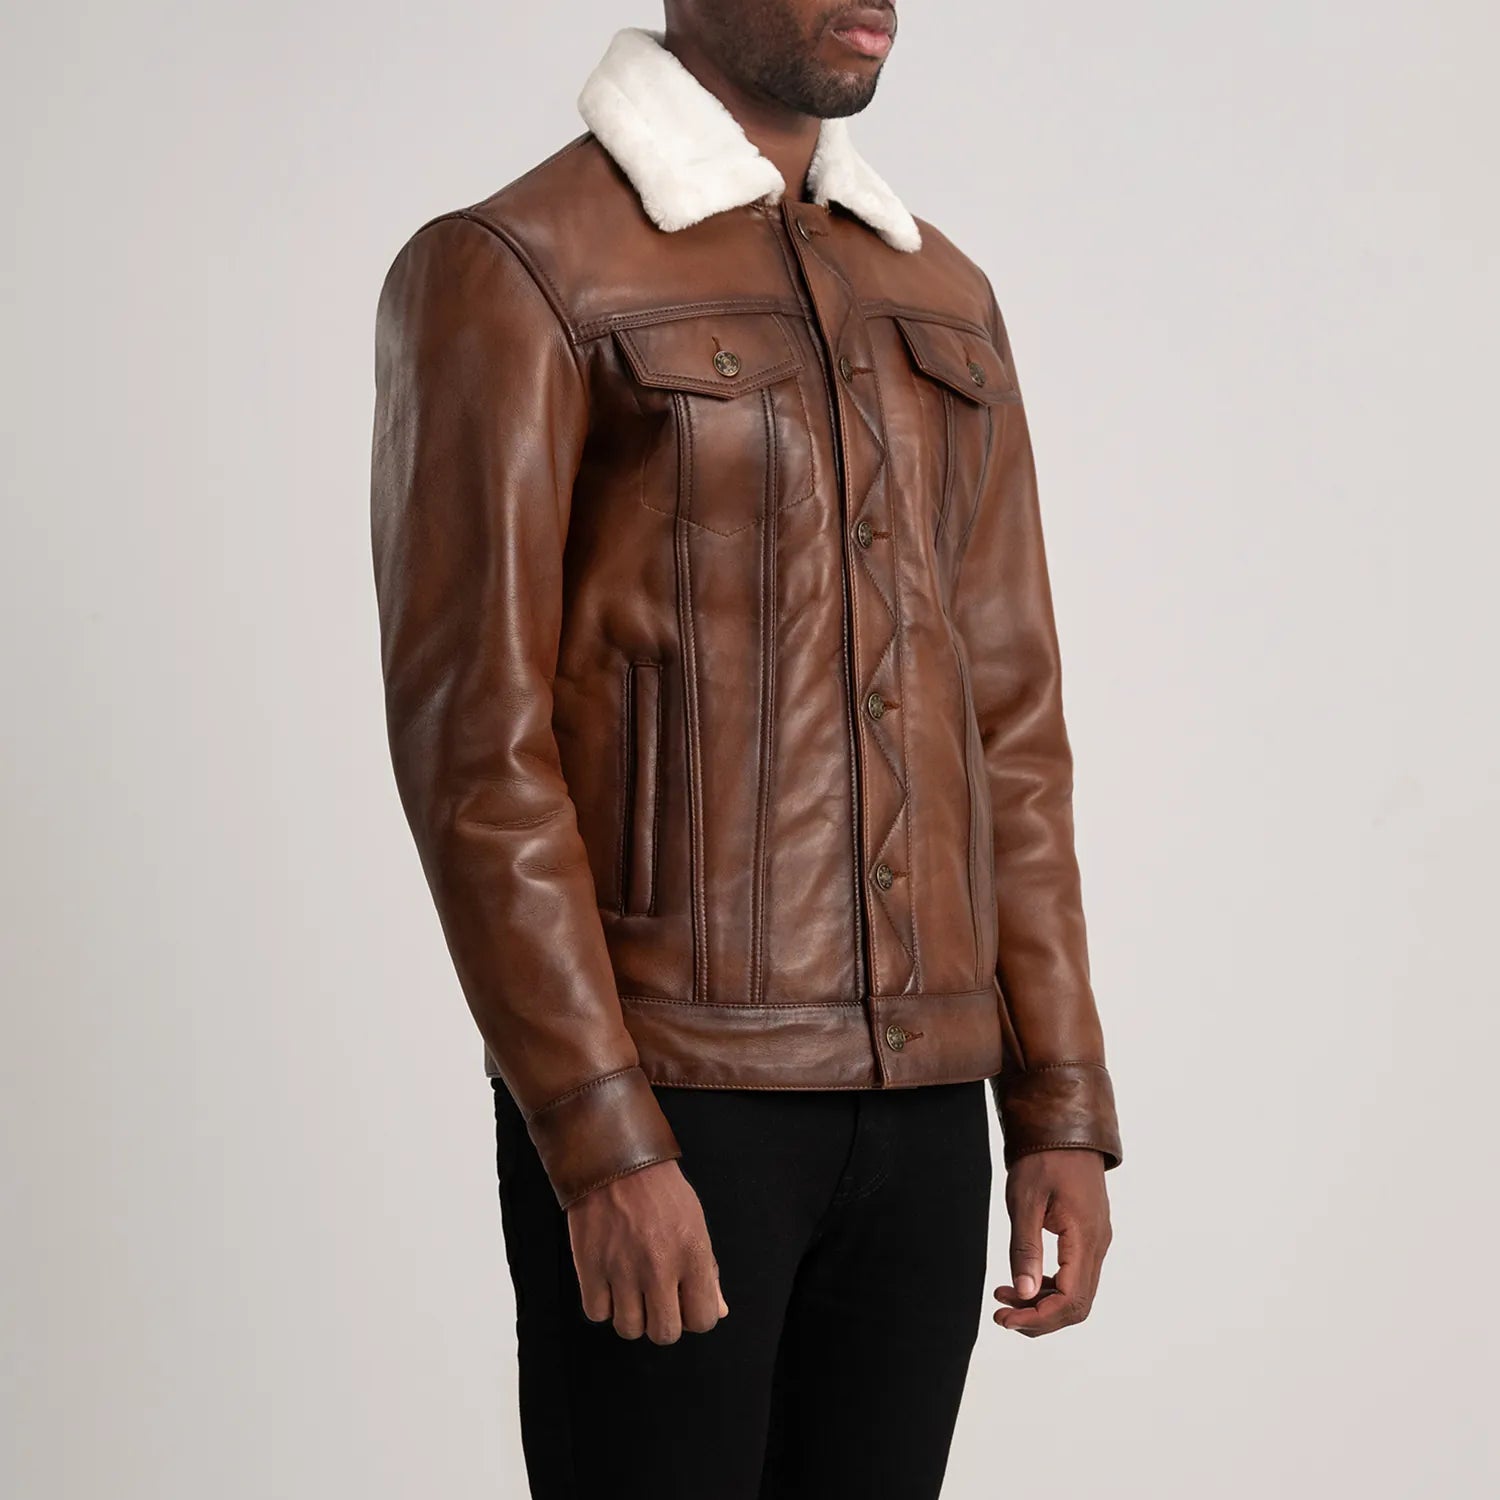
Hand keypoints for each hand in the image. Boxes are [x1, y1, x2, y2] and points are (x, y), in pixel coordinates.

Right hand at [566, 1158, 728, 1343]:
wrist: (614, 1159)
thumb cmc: (658, 1188)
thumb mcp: (695, 1223)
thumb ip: (708, 1271)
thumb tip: (719, 1310)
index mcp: (692, 1255)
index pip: (703, 1320)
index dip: (693, 1316)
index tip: (683, 1302)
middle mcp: (659, 1268)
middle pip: (665, 1334)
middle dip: (661, 1322)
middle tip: (655, 1299)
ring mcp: (623, 1271)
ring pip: (628, 1329)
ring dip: (630, 1315)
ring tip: (629, 1289)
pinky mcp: (590, 1269)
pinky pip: (597, 1313)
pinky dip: (601, 1303)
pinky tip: (608, 1281)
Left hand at [992, 1148, 1111, 1336]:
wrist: (1065, 1130)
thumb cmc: (1043, 1159)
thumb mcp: (1025, 1201)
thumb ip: (1025, 1249)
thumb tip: (1023, 1293)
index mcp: (1085, 1238)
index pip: (1071, 1300)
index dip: (1038, 1318)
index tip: (1004, 1318)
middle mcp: (1098, 1245)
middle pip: (1077, 1306)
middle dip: (1039, 1318)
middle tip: (1001, 1314)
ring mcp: (1096, 1241)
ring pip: (1077, 1293)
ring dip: (1043, 1304)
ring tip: (1004, 1297)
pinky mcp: (1089, 1236)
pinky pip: (1075, 1275)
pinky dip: (1050, 1287)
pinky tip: (1023, 1281)